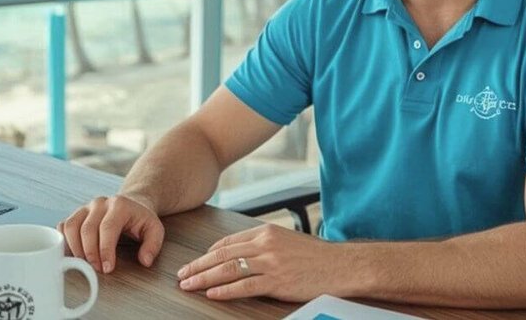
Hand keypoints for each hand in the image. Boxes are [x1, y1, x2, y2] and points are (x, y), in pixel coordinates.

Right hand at [59, 194, 164, 273]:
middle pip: (87, 229)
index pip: (108, 228)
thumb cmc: (140, 219)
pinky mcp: (76, 214)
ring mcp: (85, 207)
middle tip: (96, 269)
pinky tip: (72, 253)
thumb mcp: (154, 230)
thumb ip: (153, 245)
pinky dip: (64, 241)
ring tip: (84, 263)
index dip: (105, 250)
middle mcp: (100, 203)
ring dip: (75, 248)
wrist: (131, 204)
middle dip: (90, 253)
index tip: (107, 267)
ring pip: (71, 226)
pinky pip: (64, 226)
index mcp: (119, 205)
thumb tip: (145, 260)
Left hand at [176, 224, 349, 301]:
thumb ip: (266, 245)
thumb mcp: (288, 241)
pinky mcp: (277, 281)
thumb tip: (245, 254)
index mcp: (267, 232)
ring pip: (228, 270)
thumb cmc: (319, 257)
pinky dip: (225, 290)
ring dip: (204, 278)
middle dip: (198, 265)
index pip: (228, 241)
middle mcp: (265, 244)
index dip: (208, 253)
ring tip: (189, 285)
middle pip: (222, 255)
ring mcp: (270, 263)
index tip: (197, 262)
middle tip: (182, 274)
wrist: (343, 265)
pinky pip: (244, 286)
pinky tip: (212, 293)